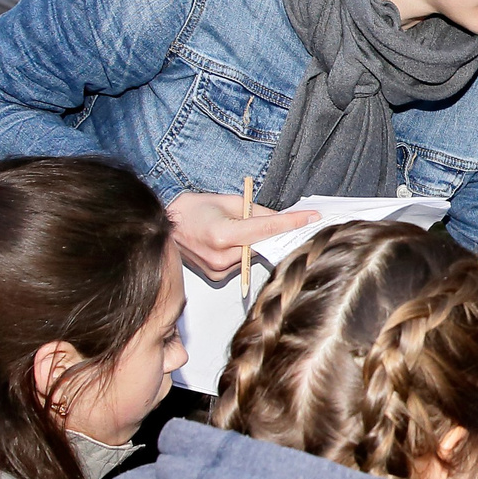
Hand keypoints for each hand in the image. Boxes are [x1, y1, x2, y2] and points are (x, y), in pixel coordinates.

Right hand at [166, 192, 318, 282]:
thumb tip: (282, 218)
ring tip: (238, 228)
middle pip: (263, 245)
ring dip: (255, 243)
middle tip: (287, 221)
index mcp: (223, 235)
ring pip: (253, 255)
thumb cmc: (192, 210)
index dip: (291, 222)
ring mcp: (218, 270)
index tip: (311, 218)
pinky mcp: (217, 277)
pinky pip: (242, 264)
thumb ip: (258, 212)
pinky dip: (243, 252)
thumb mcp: (229, 201)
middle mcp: (221, 257)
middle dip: (273, 233)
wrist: (166, 226)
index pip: (267, 229)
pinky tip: (232, 242)